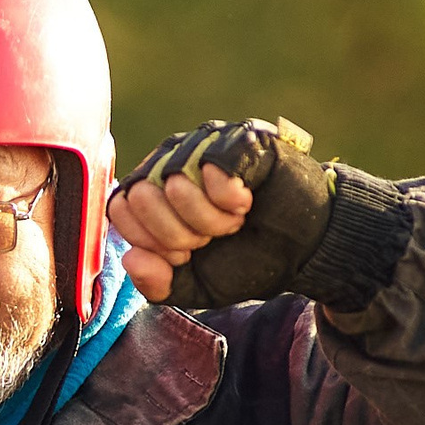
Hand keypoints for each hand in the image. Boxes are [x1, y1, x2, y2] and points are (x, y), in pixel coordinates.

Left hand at [108, 118, 333, 309]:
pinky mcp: (238, 139)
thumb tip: (131, 258)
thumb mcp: (195, 285)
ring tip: (235, 220)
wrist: (304, 251)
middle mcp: (170, 161)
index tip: (186, 253)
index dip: (152, 241)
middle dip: (180, 233)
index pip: (120, 210)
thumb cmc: (247, 259)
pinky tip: (246, 201)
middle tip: (214, 236)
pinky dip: (229, 197)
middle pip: (140, 196)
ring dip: (210, 219)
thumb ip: (157, 284)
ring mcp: (202, 145)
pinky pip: (211, 165)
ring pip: (174, 182)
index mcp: (152, 192)